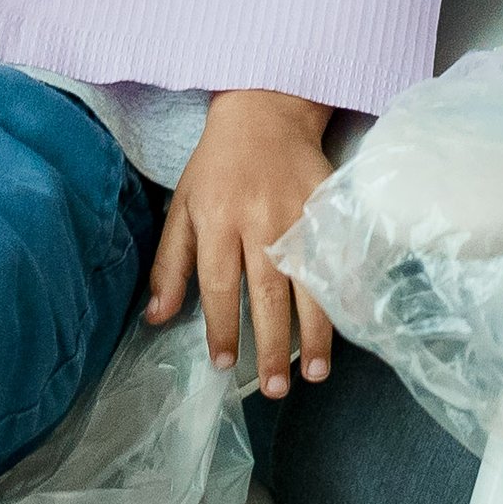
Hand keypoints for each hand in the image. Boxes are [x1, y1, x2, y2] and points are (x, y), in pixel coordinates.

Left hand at [147, 91, 335, 392]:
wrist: (267, 113)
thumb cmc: (217, 166)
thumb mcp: (182, 206)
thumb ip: (171, 263)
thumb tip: (156, 317)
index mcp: (217, 219)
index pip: (218, 285)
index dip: (221, 328)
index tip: (223, 365)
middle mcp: (259, 220)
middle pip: (266, 293)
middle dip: (269, 345)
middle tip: (273, 389)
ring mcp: (299, 215)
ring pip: (308, 284)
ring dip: (313, 333)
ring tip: (314, 373)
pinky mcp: (329, 210)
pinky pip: (338, 263)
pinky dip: (343, 298)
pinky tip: (346, 329)